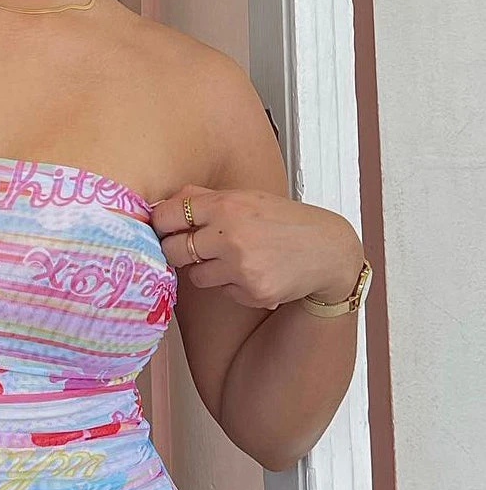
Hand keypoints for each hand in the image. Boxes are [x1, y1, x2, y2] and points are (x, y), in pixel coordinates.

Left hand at [149, 185, 364, 309]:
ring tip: (235, 258)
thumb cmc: (284, 221)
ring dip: (208, 270)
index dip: (161, 223)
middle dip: (176, 250)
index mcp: (226, 205)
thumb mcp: (247, 198)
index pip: (168, 215)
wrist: (327, 251)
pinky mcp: (251, 292)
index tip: (164, 228)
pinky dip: (233, 285)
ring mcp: (241, 267)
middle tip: (192, 248)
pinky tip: (255, 272)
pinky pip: (222, 292)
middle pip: (172, 250)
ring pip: (195, 276)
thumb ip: (204, 198)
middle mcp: (230, 236)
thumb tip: (163, 203)